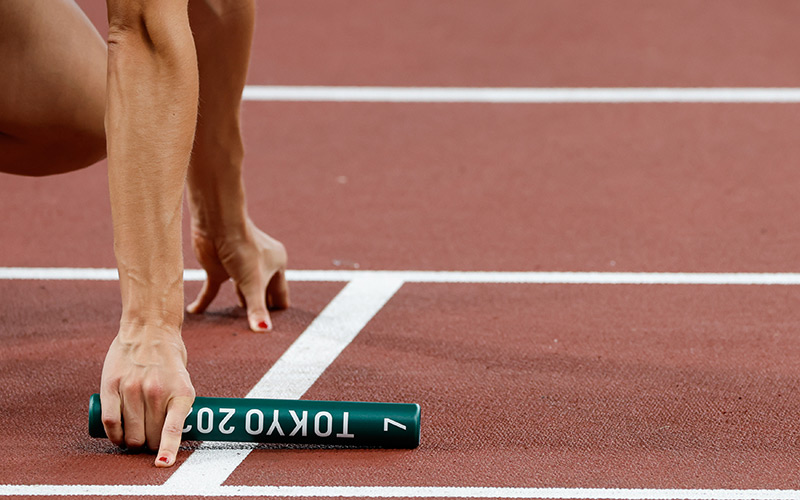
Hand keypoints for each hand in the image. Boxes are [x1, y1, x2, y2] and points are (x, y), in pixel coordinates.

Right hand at [100, 325, 194, 466]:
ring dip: (132, 442)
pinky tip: (117, 436)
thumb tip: (169, 437)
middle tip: (150, 440)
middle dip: (150, 445)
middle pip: (150, 437)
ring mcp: (133, 388)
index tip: (162, 463)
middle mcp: (156, 391)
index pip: (173, 428)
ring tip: (134, 439)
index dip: (167, 449)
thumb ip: (176, 406)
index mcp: (180, 391)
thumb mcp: (182, 381)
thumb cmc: (169, 358)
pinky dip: (114, 435)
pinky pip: (110, 421)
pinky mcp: (112, 385)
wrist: (150, 328)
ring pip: (130, 433)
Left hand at [187, 217, 289, 331]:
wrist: (217, 223)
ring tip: (234, 327)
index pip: (280, 295)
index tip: (274, 329)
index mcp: (276, 264)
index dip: (276, 311)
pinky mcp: (217, 268)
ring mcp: (237, 267)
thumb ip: (257, 309)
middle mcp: (259, 265)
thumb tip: (264, 331)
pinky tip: (195, 311)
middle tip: (256, 332)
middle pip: (261, 294)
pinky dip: (204, 302)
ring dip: (237, 306)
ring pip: (240, 292)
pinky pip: (211, 290)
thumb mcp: (252, 283)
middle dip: (259, 310)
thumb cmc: (242, 247)